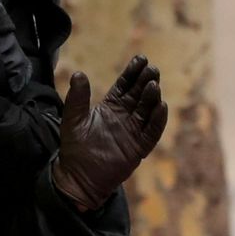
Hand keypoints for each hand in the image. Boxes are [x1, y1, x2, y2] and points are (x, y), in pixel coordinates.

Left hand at [52, 55, 168, 210]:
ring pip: (147, 111)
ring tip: (154, 85)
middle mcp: (125, 117)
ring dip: (152, 98)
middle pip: (139, 95)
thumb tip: (78, 73)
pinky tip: (161, 107)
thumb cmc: (75, 148)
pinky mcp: (138, 148)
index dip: (133, 73)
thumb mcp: (73, 119)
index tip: (141, 58)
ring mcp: (133, 132)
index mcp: (111, 107)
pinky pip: (151, 133)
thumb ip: (77, 98)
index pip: (124, 86)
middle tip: (152, 69)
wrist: (78, 177)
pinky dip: (157, 121)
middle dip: (146, 81)